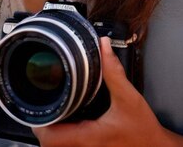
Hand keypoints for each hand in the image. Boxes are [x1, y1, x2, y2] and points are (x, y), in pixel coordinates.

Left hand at [32, 37, 171, 146]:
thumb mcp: (129, 98)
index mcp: (89, 137)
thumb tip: (103, 45)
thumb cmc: (145, 130)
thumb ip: (114, 72)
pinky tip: (68, 122)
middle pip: (50, 145)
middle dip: (44, 126)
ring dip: (53, 133)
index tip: (38, 106)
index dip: (39, 125)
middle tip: (43, 106)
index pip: (51, 139)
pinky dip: (65, 138)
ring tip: (54, 112)